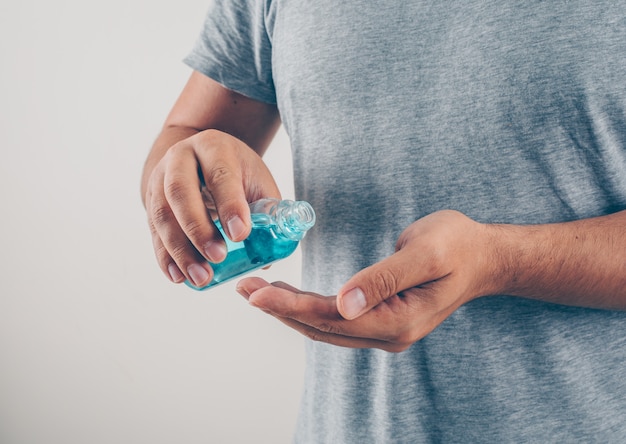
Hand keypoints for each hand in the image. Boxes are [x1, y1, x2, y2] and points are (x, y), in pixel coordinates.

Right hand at [144, 129, 279, 287]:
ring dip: (180, 250)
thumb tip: (268, 256)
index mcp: (213, 148)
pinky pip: (153, 231)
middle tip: (217, 257)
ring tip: (201, 276)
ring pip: (162, 215)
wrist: (201, 157)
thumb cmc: (236, 172)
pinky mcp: (150, 202)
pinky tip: (178, 276)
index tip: (240, 234)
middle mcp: (180, 158)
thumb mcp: (256, 180)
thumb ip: (267, 210)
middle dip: (198, 229)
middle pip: (180, 192)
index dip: (230, 205)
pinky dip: (165, 257)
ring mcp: (159, 179)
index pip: (220, 175)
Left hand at [236, 210, 496, 351]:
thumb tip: (345, 303)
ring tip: (256, 292)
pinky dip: (307, 309)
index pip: (331, 317)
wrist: (483, 256)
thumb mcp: (426, 253)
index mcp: (398, 320)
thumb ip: (385, 278)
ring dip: (289, 310)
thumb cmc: (458, 246)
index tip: (256, 292)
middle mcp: (389, 333)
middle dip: (280, 309)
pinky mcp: (382, 319)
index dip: (290, 305)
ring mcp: (385, 330)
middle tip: (243, 289)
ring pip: (325, 326)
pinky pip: (335, 320)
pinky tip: (289, 296)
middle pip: (322, 326)